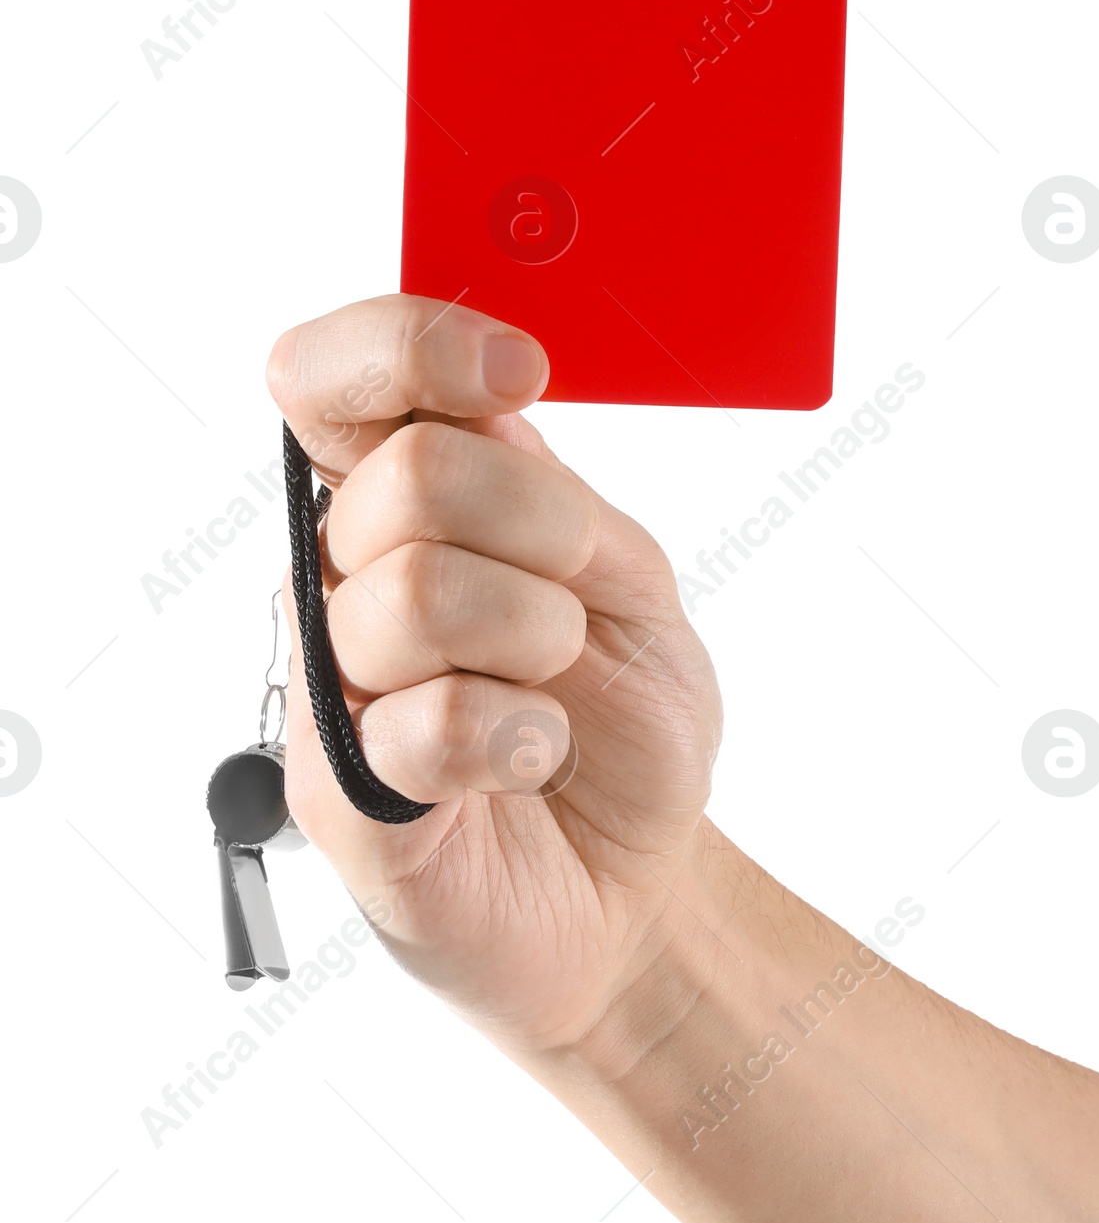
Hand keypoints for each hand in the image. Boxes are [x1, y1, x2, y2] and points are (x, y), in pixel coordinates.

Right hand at [268, 294, 720, 1057]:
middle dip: (542, 530)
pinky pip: (431, 722)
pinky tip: (534, 756)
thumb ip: (554, 495)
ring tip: (551, 690)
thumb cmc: (624, 723)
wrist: (638, 876)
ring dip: (538, 639)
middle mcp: (347, 580)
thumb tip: (480, 415)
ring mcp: (337, 687)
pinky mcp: (345, 794)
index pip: (336, 380)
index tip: (517, 372)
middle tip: (576, 601)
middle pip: (404, 477)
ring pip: (417, 594)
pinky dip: (524, 736)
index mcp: (406, 507)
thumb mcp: (628, 582)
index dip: (411, 346)